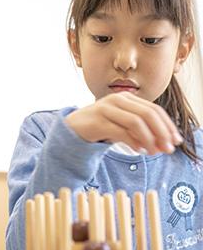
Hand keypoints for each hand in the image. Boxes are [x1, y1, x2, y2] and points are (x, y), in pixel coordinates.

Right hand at [65, 92, 182, 154]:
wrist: (72, 128)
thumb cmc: (100, 127)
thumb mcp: (122, 125)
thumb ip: (140, 130)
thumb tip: (162, 144)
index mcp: (126, 98)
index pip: (154, 109)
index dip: (167, 125)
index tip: (175, 140)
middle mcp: (117, 100)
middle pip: (148, 114)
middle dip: (161, 132)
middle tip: (168, 149)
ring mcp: (106, 109)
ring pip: (136, 122)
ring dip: (148, 139)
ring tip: (153, 152)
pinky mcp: (97, 122)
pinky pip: (120, 131)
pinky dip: (133, 142)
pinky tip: (138, 150)